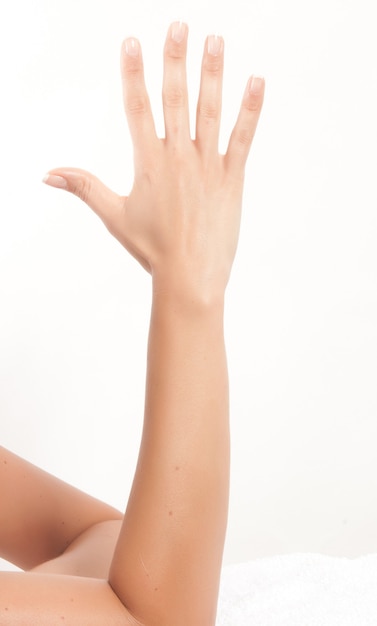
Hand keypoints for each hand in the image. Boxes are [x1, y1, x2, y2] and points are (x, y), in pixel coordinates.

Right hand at [44, 22, 263, 297]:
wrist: (190, 278)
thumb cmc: (151, 249)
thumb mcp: (114, 216)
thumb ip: (84, 187)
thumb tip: (49, 174)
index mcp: (148, 164)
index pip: (137, 108)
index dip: (133, 72)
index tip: (132, 42)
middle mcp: (178, 158)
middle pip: (174, 99)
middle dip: (174, 59)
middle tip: (179, 25)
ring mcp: (208, 167)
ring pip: (210, 111)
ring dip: (212, 74)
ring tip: (214, 40)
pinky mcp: (232, 180)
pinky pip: (243, 138)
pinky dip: (250, 110)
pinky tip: (256, 81)